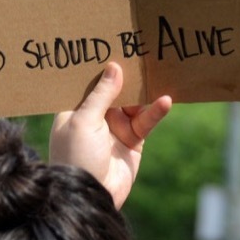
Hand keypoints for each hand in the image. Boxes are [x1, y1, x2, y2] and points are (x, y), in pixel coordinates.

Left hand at [50, 62, 171, 207]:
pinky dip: (155, 110)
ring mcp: (115, 128)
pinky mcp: (133, 141)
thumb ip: (101, 93)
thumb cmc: (76, 156)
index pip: (88, 81)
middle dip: (126, 74)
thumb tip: (114, 66)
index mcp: (74, 109)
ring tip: (157, 72)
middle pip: (114, 89)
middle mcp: (95, 116)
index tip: (112, 42)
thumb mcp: (84, 121)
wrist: (90, 196)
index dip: (99, 65)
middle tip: (141, 50)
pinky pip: (146, 120)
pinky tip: (165, 100)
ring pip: (133, 102)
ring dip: (144, 90)